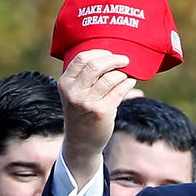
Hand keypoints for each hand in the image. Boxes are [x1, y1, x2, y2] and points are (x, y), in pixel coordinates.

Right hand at [59, 50, 139, 181]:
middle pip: (96, 65)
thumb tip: (112, 59)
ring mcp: (88, 102)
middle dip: (114, 59)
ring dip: (122, 74)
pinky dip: (127, 84)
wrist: (81, 142)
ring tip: (126, 75)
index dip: (98, 52)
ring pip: (110, 78)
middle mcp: (74, 91)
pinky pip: (118, 91)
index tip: (110, 53)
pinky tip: (130, 83)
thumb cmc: (81, 114)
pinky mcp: (102, 111)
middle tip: (125, 60)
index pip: (81, 58)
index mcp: (65, 83)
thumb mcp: (75, 94)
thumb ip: (86, 78)